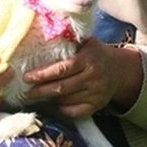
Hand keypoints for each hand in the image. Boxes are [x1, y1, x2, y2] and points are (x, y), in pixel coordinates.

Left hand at [23, 39, 142, 117]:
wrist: (120, 70)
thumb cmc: (96, 53)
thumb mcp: (86, 42)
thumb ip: (68, 40)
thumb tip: (44, 35)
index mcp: (88, 59)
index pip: (62, 69)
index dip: (43, 74)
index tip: (27, 77)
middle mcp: (93, 78)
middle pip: (62, 87)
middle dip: (41, 91)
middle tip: (26, 92)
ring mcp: (96, 94)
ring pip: (67, 100)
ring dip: (49, 100)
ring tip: (35, 96)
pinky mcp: (97, 106)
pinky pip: (76, 112)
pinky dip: (62, 109)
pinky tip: (53, 104)